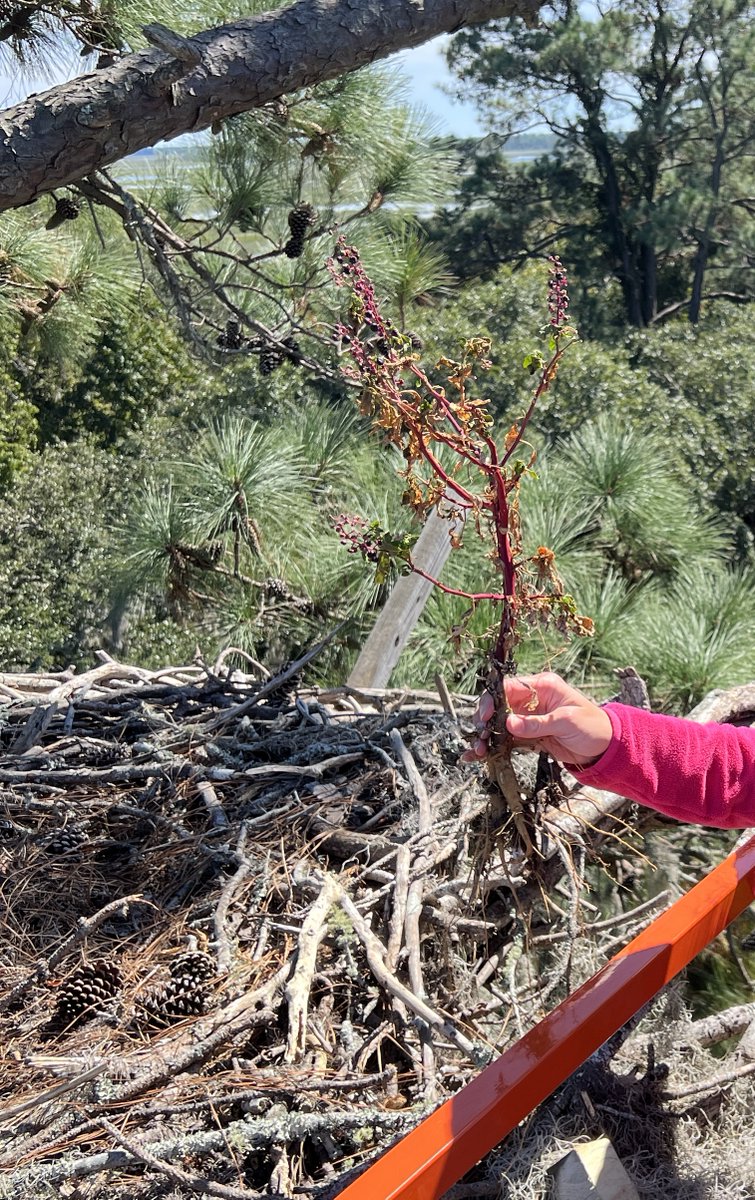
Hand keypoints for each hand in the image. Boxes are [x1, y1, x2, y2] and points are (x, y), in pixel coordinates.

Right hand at [462, 671, 612, 768]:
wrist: (606, 749)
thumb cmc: (593, 727)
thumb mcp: (567, 722)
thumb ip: (537, 724)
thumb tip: (509, 724)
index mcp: (543, 686)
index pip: (509, 687)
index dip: (493, 700)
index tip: (484, 717)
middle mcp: (533, 700)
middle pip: (500, 706)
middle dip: (486, 720)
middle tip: (480, 736)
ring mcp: (530, 718)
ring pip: (500, 724)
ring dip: (488, 736)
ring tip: (478, 750)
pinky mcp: (530, 735)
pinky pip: (508, 739)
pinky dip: (495, 746)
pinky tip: (481, 755)